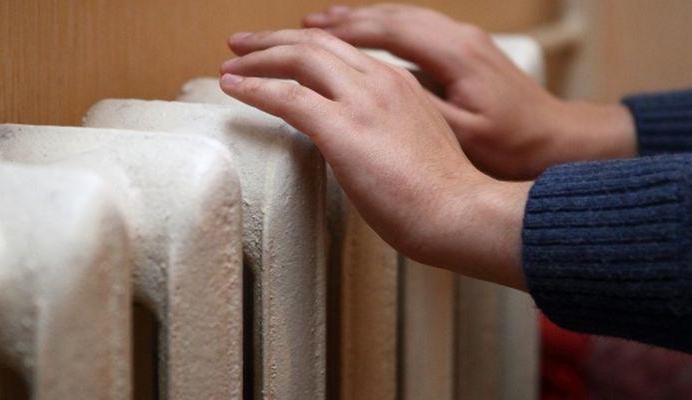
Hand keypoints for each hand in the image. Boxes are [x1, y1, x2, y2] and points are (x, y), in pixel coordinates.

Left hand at [220, 28, 530, 289]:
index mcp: (401, 85)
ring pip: (299, 58)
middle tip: (243, 44)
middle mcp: (380, 82)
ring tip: (230, 61)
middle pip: (316, 43)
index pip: (344, 53)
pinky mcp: (342, 128)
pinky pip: (286, 96)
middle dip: (274, 39)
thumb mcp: (418, 146)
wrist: (461, 213)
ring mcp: (362, 101)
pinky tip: (232, 87)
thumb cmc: (444, 196)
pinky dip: (254, 87)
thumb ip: (391, 132)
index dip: (306, 47)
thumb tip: (368, 143)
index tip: (283, 52)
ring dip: (258, 56)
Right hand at [304, 4, 636, 179]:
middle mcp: (457, 37)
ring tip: (313, 26)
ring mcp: (462, 40)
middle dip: (335, 21)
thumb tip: (373, 94)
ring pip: (398, 18)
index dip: (338, 34)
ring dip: (354, 20)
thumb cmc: (513, 148)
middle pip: (385, 17)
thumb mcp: (463, 136)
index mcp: (455, 55)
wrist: (557, 143)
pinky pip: (411, 29)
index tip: (298, 39)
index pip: (385, 32)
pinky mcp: (463, 52)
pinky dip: (378, 29)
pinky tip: (360, 37)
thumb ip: (420, 110)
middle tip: (296, 26)